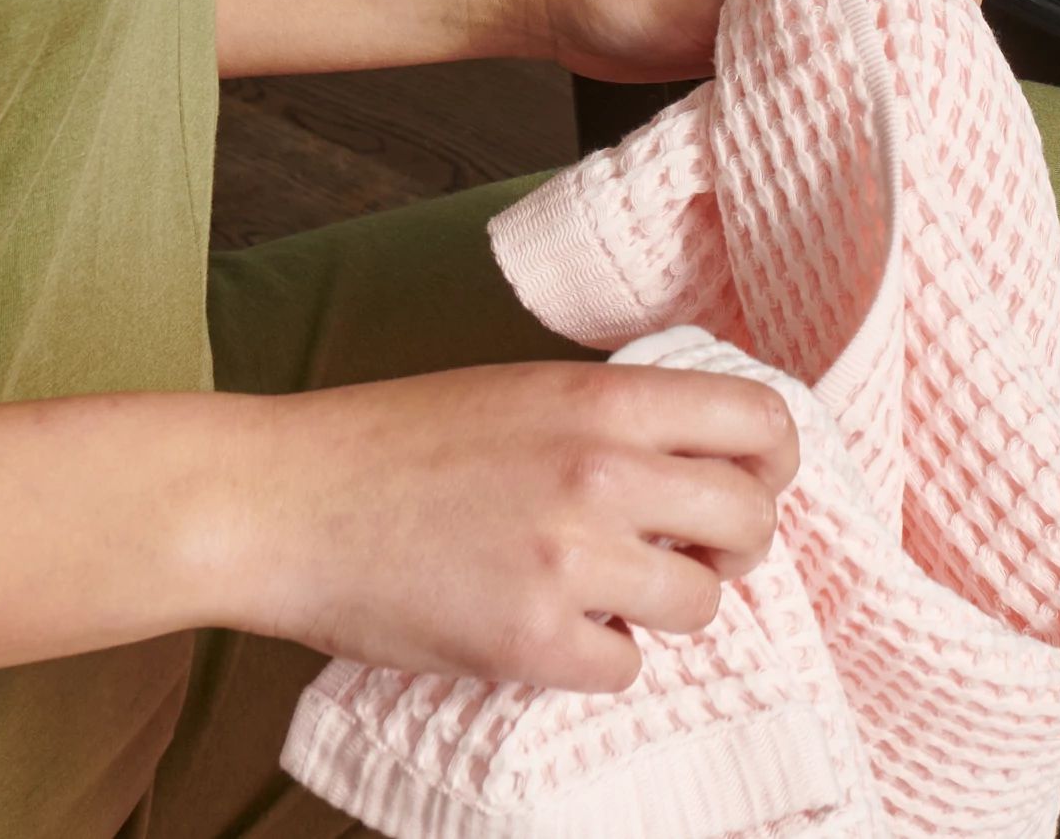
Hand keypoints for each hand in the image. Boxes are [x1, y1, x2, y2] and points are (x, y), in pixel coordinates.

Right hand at [233, 360, 798, 688]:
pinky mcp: (530, 641)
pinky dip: (599, 658)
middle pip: (750, 521)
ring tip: (605, 593)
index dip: (773, 464)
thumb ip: (617, 420)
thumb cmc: (396, 443)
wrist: (285, 500)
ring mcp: (568, 560)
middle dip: (735, 549)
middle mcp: (601, 472)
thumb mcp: (526, 391)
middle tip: (690, 556)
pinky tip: (552, 629)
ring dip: (664, 608)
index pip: (761, 421)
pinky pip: (626, 667)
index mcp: (604, 398)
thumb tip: (706, 463)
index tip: (752, 485)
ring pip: (700, 606)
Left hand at [524, 0, 979, 82]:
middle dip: (937, 41)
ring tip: (894, 125)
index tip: (945, 53)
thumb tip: (866, 33)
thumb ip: (784, 0)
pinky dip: (853, 87)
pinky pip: (843, 53)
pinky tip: (844, 128)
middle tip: (928, 107)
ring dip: (896, 69)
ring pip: (888, 23)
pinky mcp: (781, 32)